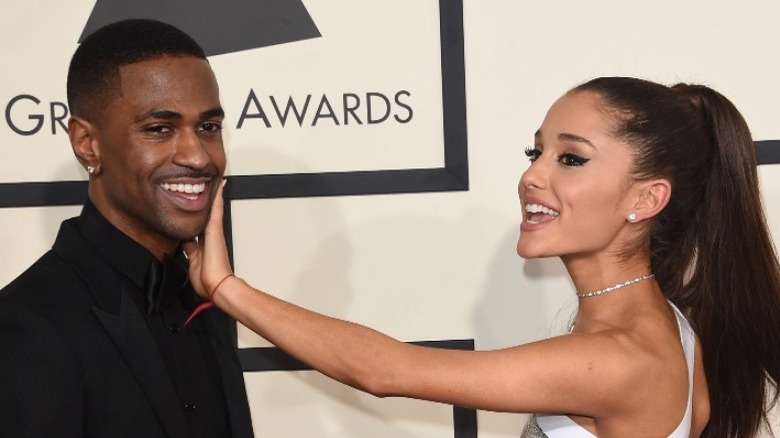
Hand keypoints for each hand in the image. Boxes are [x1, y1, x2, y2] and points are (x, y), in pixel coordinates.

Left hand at [183, 179, 233, 298]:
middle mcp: (211, 236)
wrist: (215, 284)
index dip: (196, 216)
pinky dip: (217, 196)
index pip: (198, 225)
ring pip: (213, 208)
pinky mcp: (215, 228)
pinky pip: (216, 208)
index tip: (196, 206)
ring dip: (214, 195)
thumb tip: (182, 243)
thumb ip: (188, 251)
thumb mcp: (192, 262)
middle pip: (207, 214)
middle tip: (209, 185)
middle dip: (207, 201)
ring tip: (215, 180)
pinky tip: (219, 184)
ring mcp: (214, 231)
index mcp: (203, 244)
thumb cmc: (206, 279)